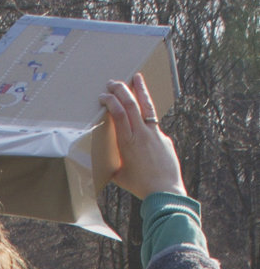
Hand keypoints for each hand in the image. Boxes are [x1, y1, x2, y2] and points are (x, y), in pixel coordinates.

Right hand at [99, 73, 186, 199]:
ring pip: (147, 107)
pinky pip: (154, 124)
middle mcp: (142, 134)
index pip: (118, 113)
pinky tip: (144, 116)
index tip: (103, 96)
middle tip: (113, 82)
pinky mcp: (164, 139)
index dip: (110, 101)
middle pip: (132, 104)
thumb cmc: (139, 186)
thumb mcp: (119, 174)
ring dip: (141, 90)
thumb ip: (115, 162)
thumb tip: (106, 162)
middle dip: (122, 90)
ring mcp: (155, 134)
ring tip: (137, 78)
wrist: (165, 191)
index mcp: (127, 141)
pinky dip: (147, 115)